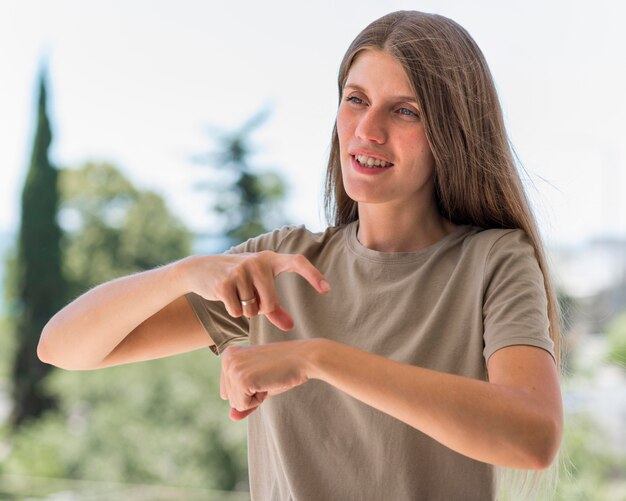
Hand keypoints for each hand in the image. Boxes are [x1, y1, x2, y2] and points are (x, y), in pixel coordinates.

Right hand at [183, 251, 329, 330]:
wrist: (200, 269)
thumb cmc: (237, 281)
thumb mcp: (256, 290)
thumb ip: (275, 309)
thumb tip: (290, 327)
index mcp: (270, 259)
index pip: (298, 262)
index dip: (313, 275)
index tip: (327, 289)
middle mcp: (258, 261)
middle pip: (270, 302)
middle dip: (260, 309)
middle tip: (250, 299)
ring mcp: (240, 270)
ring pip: (252, 309)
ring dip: (245, 310)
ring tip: (236, 294)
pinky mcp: (224, 282)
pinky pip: (238, 311)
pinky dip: (233, 310)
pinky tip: (226, 297)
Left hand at [220, 340, 316, 419]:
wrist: (304, 358)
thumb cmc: (283, 369)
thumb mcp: (259, 384)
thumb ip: (242, 400)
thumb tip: (232, 417)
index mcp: (229, 354)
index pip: (226, 391)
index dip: (248, 390)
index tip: (263, 374)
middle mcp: (227, 359)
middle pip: (229, 398)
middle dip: (250, 395)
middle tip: (267, 377)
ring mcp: (233, 368)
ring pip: (235, 404)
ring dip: (255, 398)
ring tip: (268, 378)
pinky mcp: (242, 379)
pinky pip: (243, 406)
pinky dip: (258, 400)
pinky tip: (268, 383)